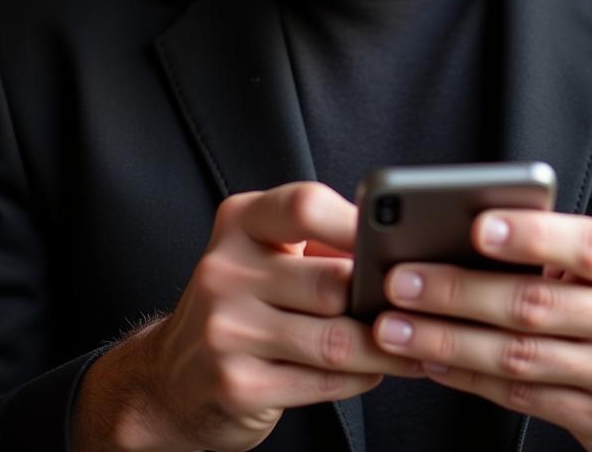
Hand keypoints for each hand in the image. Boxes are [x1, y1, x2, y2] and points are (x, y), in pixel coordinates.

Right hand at [73, 182, 421, 451]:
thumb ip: (320, 242)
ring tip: (417, 342)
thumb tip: (399, 248)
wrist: (170, 378)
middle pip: (332, 281)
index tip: (396, 240)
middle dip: (382, 298)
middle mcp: (225, 270)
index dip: (357, 222)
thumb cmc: (242, 302)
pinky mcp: (236, 385)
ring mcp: (226, 331)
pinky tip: (378, 370)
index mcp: (240, 222)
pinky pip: (323, 381)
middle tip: (421, 304)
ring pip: (336, 339)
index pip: (304, 206)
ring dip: (386, 347)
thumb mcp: (265, 252)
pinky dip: (362, 377)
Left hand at [372, 211, 591, 451]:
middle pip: (535, 306)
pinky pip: (520, 397)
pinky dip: (467, 378)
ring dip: (447, 341)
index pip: (585, 244)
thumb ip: (560, 250)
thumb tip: (469, 234)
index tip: (477, 227)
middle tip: (402, 280)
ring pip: (518, 358)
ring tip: (395, 326)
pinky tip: (431, 360)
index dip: (531, 235)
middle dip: (458, 293)